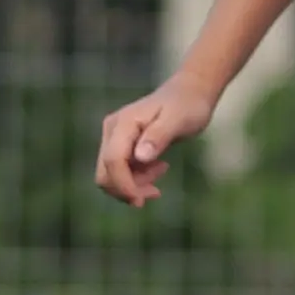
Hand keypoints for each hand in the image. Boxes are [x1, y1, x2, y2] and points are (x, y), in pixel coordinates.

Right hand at [94, 75, 223, 206]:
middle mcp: (112, 130)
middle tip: (156, 192)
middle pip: (105, 173)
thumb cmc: (187, 105)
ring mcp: (114, 138)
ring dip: (134, 185)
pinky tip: (159, 167)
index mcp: (124, 124)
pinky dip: (137, 179)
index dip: (124, 185)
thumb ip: (159, 136)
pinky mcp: (121, 145)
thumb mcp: (179, 120)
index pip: (113, 161)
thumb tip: (140, 157)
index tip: (142, 201)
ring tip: (162, 170)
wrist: (189, 93)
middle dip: (127, 190)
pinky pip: (121, 171)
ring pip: (111, 176)